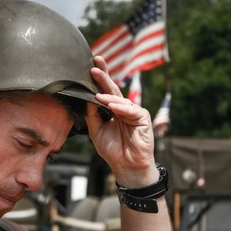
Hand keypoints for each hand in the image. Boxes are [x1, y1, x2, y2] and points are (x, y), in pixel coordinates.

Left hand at [86, 56, 157, 187]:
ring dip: (109, 95)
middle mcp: (122, 108)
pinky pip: (131, 110)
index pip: (104, 91)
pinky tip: (112, 107)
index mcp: (112, 110)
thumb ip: (92, 114)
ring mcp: (133, 112)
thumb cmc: (113, 150)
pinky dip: (121, 108)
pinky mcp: (143, 118)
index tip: (91, 65)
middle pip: (113, 89)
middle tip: (95, 64)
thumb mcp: (96, 130)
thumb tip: (87, 98)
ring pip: (120, 99)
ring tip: (98, 94)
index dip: (99, 79)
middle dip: (104, 76)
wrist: (126, 166)